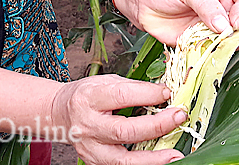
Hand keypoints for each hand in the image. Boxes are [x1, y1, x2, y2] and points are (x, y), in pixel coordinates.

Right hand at [50, 75, 186, 164]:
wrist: (60, 114)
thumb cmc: (86, 96)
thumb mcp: (105, 82)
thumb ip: (132, 87)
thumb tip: (164, 92)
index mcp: (89, 98)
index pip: (121, 96)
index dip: (148, 94)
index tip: (167, 93)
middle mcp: (88, 125)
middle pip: (125, 130)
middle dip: (156, 125)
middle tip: (178, 117)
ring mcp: (90, 148)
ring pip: (124, 160)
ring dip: (153, 158)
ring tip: (175, 154)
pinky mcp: (95, 162)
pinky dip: (142, 164)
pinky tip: (159, 161)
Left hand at [115, 0, 238, 45]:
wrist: (141, 3)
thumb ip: (207, 5)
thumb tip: (226, 26)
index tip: (235, 21)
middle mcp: (225, 11)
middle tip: (226, 37)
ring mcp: (215, 29)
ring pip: (235, 42)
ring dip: (227, 46)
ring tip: (212, 44)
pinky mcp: (203, 45)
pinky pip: (215, 53)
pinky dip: (213, 56)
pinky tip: (202, 51)